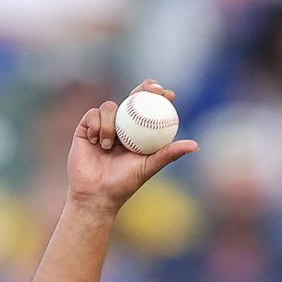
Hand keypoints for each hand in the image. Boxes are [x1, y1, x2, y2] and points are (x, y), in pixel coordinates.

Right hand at [67, 79, 197, 212]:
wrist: (96, 193)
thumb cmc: (125, 183)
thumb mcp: (150, 166)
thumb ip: (169, 154)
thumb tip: (195, 145)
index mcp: (138, 133)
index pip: (150, 109)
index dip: (159, 96)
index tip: (169, 94)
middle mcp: (122, 126)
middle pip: (133, 99)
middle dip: (143, 88)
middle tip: (151, 89)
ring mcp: (103, 125)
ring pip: (110, 107)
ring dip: (111, 123)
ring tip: (108, 145)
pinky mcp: (86, 128)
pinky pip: (92, 115)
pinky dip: (97, 126)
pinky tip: (96, 142)